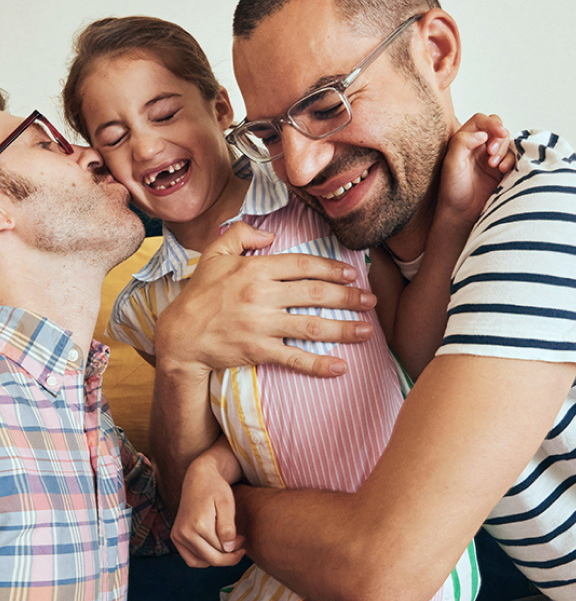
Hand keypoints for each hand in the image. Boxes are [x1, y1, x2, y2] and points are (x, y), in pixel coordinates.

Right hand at [155, 221, 376, 381]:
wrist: (179, 335)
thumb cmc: (199, 294)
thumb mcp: (214, 254)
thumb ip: (240, 233)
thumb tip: (271, 233)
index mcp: (256, 269)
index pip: (303, 265)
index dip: (332, 269)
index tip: (352, 273)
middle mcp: (262, 295)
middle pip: (315, 294)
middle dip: (348, 297)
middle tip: (371, 301)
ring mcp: (261, 324)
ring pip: (311, 325)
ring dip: (344, 329)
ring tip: (367, 330)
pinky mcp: (258, 350)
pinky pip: (294, 358)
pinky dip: (318, 364)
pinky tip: (340, 367)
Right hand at [171, 449, 245, 567]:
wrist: (198, 477)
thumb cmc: (216, 488)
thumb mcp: (227, 504)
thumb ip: (228, 528)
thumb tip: (229, 550)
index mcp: (198, 525)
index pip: (220, 551)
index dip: (235, 549)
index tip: (243, 540)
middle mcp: (184, 533)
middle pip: (210, 558)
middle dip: (228, 557)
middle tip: (240, 548)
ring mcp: (177, 536)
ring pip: (199, 561)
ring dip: (215, 559)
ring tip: (228, 547)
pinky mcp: (175, 536)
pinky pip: (189, 557)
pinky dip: (202, 558)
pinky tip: (214, 550)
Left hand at [437, 113, 511, 224]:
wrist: (460, 213)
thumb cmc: (452, 189)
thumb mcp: (452, 163)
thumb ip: (463, 142)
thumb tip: (483, 133)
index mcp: (465, 140)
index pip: (481, 121)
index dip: (491, 124)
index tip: (499, 133)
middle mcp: (479, 146)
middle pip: (497, 129)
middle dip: (499, 138)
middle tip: (492, 155)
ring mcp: (491, 158)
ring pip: (507, 143)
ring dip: (504, 151)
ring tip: (495, 166)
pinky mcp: (501, 170)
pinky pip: (513, 158)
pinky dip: (511, 161)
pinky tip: (503, 170)